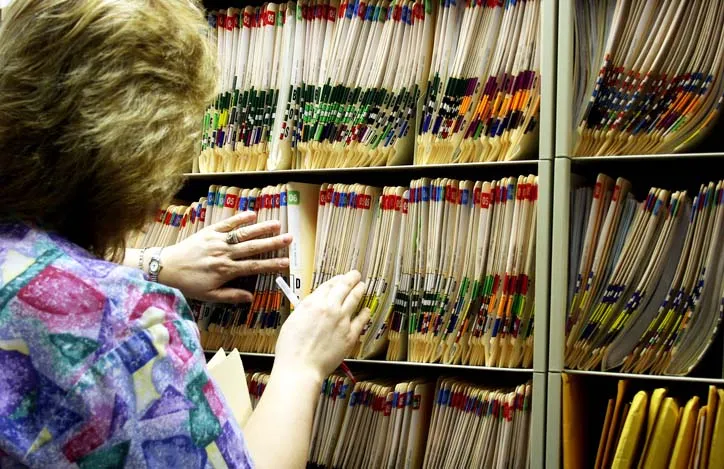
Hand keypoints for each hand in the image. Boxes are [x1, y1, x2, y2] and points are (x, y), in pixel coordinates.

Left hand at [159, 211, 291, 302]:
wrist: (166, 267)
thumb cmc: (188, 284)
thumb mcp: (209, 296)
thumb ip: (231, 296)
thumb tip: (251, 297)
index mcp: (226, 270)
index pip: (254, 266)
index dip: (272, 264)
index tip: (287, 262)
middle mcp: (224, 253)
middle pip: (253, 247)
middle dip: (273, 243)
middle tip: (289, 238)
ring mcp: (217, 241)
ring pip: (243, 234)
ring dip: (261, 228)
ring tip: (277, 224)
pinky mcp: (209, 232)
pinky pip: (227, 224)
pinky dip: (239, 218)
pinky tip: (252, 214)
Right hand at [273, 271, 370, 382]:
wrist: (301, 367)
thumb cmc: (291, 349)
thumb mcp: (293, 320)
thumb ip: (305, 310)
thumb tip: (313, 305)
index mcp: (312, 303)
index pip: (328, 285)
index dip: (336, 280)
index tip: (340, 278)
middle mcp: (329, 308)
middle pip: (344, 287)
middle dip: (351, 278)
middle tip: (356, 275)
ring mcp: (342, 320)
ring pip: (354, 299)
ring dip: (359, 290)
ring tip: (363, 286)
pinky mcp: (350, 335)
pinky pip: (361, 320)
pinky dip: (365, 313)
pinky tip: (367, 310)